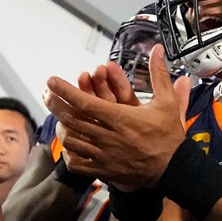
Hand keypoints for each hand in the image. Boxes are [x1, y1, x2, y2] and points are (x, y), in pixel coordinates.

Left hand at [43, 46, 190, 189]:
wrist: (174, 169)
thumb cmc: (169, 137)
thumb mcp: (167, 102)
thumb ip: (159, 74)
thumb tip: (157, 49)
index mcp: (119, 119)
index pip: (84, 102)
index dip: (64, 90)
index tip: (52, 81)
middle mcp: (107, 137)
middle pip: (72, 119)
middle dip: (55, 104)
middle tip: (47, 94)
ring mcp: (103, 156)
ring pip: (71, 141)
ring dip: (61, 126)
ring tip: (58, 117)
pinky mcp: (104, 171)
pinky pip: (77, 163)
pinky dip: (69, 153)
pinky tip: (69, 145)